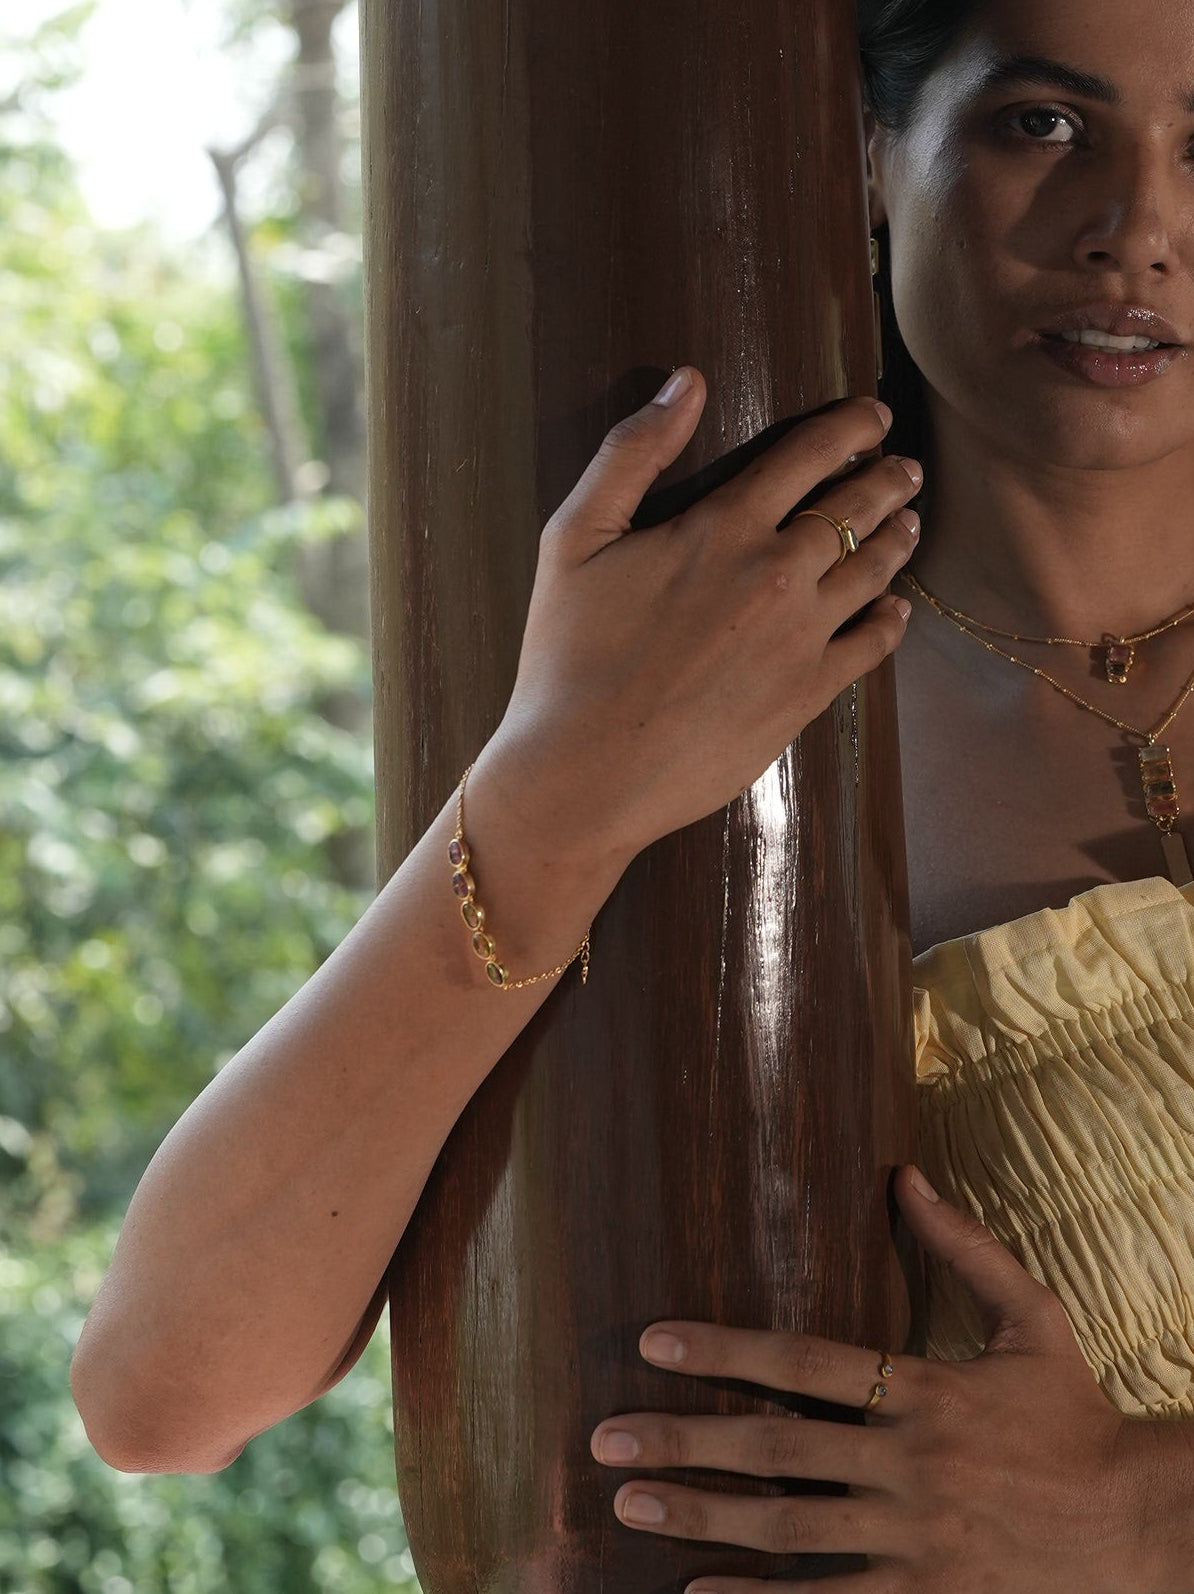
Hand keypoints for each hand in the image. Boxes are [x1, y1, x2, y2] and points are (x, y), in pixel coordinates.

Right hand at [489, 368, 921, 864]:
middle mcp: (778, 573)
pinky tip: (895, 609)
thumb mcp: (574, 539)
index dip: (848, 426)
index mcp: (723, 526)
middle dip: (887, 477)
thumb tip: (685, 380)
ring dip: (898, 538)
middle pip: (855, 507)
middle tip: (906, 466)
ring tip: (911, 522)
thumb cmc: (566, 655)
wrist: (585, 773)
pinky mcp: (807, 696)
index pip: (808, 454)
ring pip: (873, 570)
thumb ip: (630, 453)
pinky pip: (871, 645)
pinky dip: (891, 619)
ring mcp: (801, 637)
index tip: (871, 414)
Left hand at [590, 1164, 1144, 1593]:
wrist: (1139, 1529)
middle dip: (683, 1442)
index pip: (803, 1363)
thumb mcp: (1032, 1319)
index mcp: (925, 1391)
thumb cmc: (1076, 1417)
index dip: (723, 1351)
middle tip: (604, 1441)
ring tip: (628, 1507)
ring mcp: (914, 1539)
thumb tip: (904, 1172)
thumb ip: (964, 1246)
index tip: (652, 1342)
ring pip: (789, 1531)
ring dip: (702, 1518)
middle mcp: (909, 1464)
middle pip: (776, 1451)